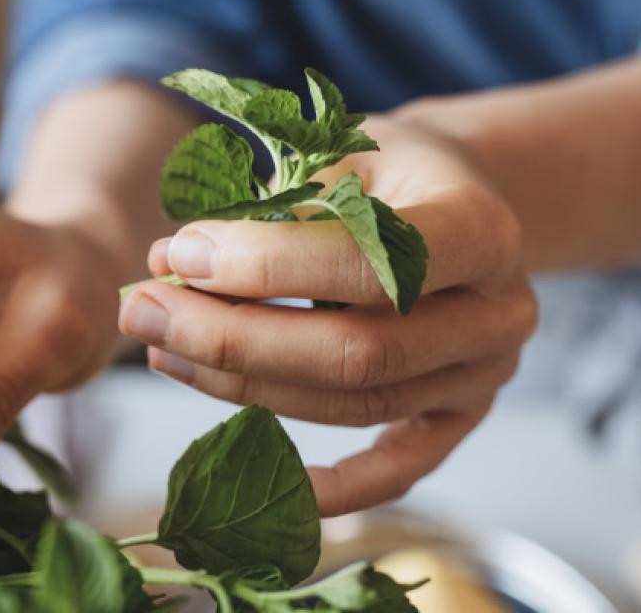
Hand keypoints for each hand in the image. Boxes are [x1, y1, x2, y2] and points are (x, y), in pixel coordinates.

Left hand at [118, 116, 537, 515]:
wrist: (454, 195)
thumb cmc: (387, 168)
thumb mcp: (340, 153)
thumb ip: (268, 208)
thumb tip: (168, 264)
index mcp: (479, 228)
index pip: (370, 264)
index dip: (267, 266)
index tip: (178, 255)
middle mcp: (498, 312)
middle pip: (356, 353)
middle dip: (233, 339)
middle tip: (142, 311)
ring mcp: (484, 375)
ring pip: (355, 406)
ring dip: (245, 387)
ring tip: (162, 351)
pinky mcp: (461, 415)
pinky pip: (400, 468)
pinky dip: (334, 487)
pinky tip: (260, 478)